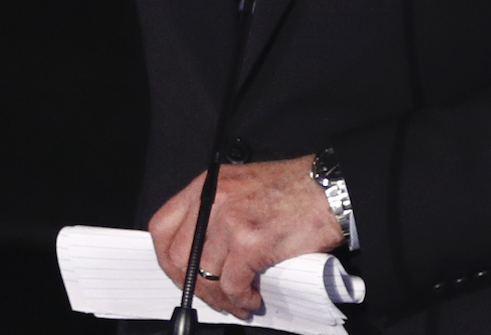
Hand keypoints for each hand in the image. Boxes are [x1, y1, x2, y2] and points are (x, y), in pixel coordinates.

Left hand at [146, 155, 343, 319]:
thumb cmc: (291, 189)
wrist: (328, 189)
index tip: (179, 275)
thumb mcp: (239, 187)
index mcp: (204, 186)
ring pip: (204, 274)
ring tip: (237, 303)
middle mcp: (211, 200)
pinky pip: (233, 283)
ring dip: (219, 298)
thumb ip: (214, 213)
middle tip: (211, 297)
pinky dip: (241, 299)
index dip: (166, 259)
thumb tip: (201, 254)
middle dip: (192, 285)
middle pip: (177, 255)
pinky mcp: (251, 241)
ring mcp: (229, 220)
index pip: (162, 226)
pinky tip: (252, 299)